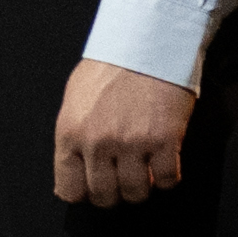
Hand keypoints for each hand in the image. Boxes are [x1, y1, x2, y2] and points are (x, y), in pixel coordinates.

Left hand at [50, 54, 193, 210]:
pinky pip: (167, 180)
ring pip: (136, 193)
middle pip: (104, 197)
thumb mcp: (75, 99)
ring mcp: (132, 144)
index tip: (94, 186)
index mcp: (70, 133)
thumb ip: (72, 137)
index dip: (84, 192)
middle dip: (114, 192)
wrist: (147, 39)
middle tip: (122, 177)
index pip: (69, 190)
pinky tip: (164, 160)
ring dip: (142, 185)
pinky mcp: (165, 141)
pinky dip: (168, 177)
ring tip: (144, 168)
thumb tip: (72, 172)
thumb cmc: (110, 65)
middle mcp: (98, 143)